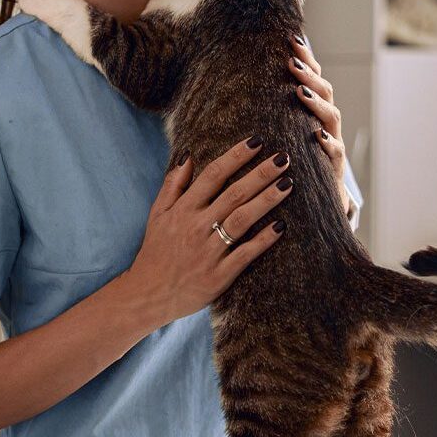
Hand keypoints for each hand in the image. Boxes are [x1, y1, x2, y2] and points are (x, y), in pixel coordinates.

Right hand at [129, 137, 293, 327]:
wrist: (148, 294)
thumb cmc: (156, 251)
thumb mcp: (157, 214)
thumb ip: (173, 185)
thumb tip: (189, 156)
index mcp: (183, 210)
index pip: (213, 175)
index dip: (235, 156)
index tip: (256, 141)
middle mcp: (196, 227)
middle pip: (234, 194)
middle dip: (260, 174)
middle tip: (283, 158)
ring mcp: (209, 251)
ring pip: (242, 220)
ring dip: (266, 200)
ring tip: (287, 184)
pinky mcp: (219, 275)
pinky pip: (245, 254)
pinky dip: (263, 240)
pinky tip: (281, 226)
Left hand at [287, 35, 349, 214]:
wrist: (319, 203)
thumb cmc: (294, 164)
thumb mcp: (283, 136)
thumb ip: (272, 113)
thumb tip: (243, 83)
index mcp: (313, 113)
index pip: (313, 79)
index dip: (306, 59)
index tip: (291, 40)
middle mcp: (326, 124)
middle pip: (324, 91)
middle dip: (309, 75)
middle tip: (291, 62)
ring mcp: (333, 144)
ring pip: (332, 117)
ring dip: (316, 103)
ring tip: (300, 92)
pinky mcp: (335, 169)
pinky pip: (335, 153)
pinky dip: (328, 144)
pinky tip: (318, 137)